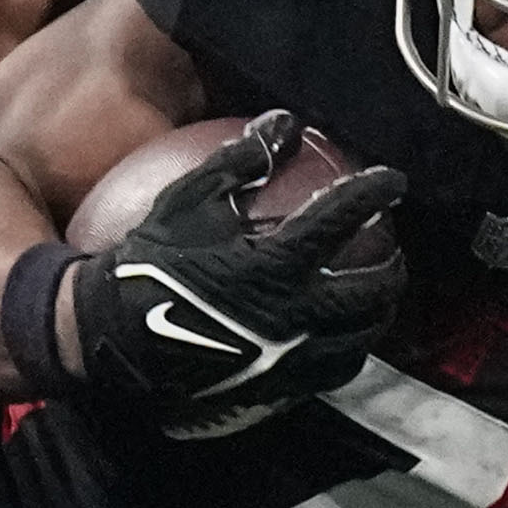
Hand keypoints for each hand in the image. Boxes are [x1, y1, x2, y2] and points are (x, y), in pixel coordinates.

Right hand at [65, 110, 404, 435]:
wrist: (114, 336)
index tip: (393, 180)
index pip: (342, 218)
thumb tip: (283, 121)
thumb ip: (240, 161)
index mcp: (274, 263)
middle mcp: (293, 313)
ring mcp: (288, 356)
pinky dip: (347, 352)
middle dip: (393, 268)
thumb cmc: (149, 262)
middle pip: (369, 292)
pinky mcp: (277, 386)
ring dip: (377, 315)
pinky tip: (341, 340)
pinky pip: (330, 373)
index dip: (374, 192)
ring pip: (358, 340)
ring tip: (377, 300)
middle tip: (393, 251)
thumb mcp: (188, 199)